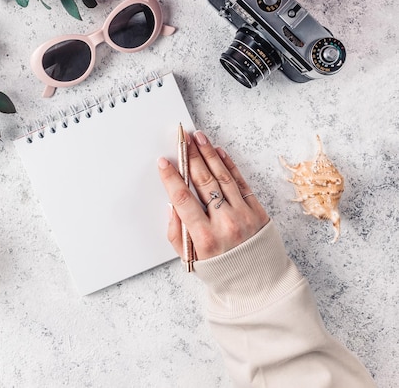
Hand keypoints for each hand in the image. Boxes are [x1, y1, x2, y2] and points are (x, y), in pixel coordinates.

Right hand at [158, 130, 269, 260]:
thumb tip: (172, 204)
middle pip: (203, 182)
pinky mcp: (257, 211)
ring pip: (222, 177)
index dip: (171, 178)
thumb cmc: (220, 271)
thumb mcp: (190, 258)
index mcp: (204, 238)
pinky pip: (241, 182)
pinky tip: (219, 152)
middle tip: (182, 139)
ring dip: (208, 154)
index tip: (164, 162)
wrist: (258, 284)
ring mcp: (243, 215)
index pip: (183, 199)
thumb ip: (177, 231)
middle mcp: (224, 224)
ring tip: (199, 138)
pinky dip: (229, 165)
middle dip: (190, 157)